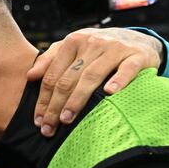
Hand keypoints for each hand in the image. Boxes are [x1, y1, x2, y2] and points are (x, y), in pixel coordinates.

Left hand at [27, 27, 161, 135]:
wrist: (138, 39)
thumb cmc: (99, 49)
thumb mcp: (74, 47)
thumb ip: (51, 59)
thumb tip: (30, 76)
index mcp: (74, 41)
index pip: (53, 75)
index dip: (43, 99)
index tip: (39, 120)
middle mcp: (92, 43)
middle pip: (68, 79)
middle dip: (55, 106)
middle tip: (49, 127)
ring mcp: (115, 49)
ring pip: (91, 76)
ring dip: (77, 100)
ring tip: (67, 119)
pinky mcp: (137, 56)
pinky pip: (126, 69)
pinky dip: (118, 80)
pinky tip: (109, 93)